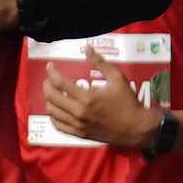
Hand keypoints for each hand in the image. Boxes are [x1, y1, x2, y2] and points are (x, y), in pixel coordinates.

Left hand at [41, 58, 160, 148]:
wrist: (136, 127)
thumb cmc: (128, 102)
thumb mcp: (117, 78)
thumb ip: (100, 62)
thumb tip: (87, 48)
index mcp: (87, 97)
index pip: (60, 83)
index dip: (52, 72)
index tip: (50, 66)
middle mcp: (79, 112)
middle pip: (52, 97)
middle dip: (47, 84)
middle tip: (49, 78)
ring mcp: (78, 125)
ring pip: (52, 112)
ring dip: (49, 100)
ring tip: (52, 92)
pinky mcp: (80, 133)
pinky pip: (59, 126)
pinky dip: (54, 116)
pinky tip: (56, 109)